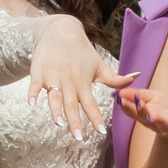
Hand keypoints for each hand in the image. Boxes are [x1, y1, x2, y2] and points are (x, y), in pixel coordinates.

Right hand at [29, 17, 114, 139]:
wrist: (61, 30)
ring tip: (58, 123)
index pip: (91, 104)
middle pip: (72, 105)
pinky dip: (32, 93)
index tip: (100, 131)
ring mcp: (53, 77)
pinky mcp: (39, 71)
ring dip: (56, 110)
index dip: (95, 118)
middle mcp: (69, 83)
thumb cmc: (82, 52)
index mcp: (83, 84)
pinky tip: (31, 103)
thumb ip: (115, 78)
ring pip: (54, 96)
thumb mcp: (100, 66)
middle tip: (78, 137)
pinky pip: (34, 84)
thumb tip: (136, 77)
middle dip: (75, 121)